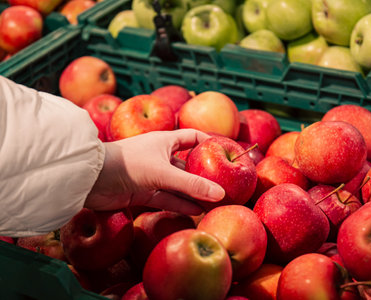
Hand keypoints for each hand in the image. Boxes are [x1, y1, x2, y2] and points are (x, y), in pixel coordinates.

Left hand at [84, 129, 224, 214]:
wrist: (90, 178)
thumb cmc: (127, 164)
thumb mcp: (162, 172)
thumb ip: (191, 184)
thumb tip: (220, 194)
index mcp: (164, 141)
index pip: (192, 138)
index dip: (209, 143)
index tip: (225, 153)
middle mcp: (160, 156)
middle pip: (187, 166)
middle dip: (204, 176)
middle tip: (223, 186)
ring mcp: (151, 175)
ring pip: (178, 185)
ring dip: (193, 194)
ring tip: (213, 203)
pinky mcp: (143, 192)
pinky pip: (167, 198)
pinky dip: (180, 204)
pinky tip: (195, 211)